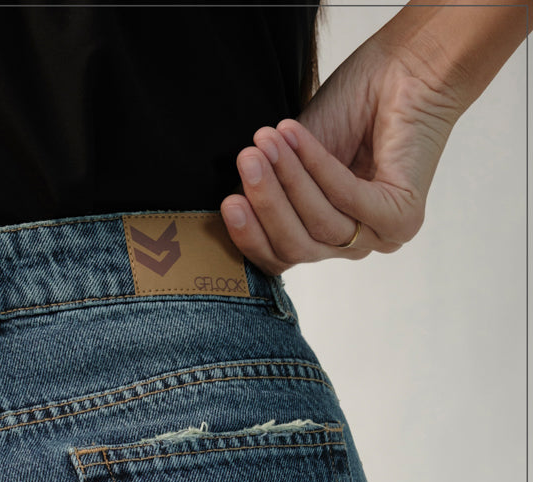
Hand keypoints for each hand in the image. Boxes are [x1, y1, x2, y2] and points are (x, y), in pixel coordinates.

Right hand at [219, 32, 461, 274]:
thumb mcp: (296, 155)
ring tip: (267, 141)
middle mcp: (352, 244)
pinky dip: (319, 168)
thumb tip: (233, 206)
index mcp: (326, 236)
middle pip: (297, 247)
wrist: (409, 67)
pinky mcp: (401, 218)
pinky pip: (348, 201)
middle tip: (246, 162)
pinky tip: (296, 138)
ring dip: (290, 179)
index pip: (281, 256)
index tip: (228, 202)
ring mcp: (379, 235)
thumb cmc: (355, 106)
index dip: (250, 237)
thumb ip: (272, 187)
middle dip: (267, 205)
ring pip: (320, 226)